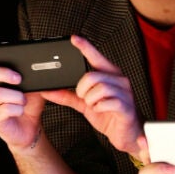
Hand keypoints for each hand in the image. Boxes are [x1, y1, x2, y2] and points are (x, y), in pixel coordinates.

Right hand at [0, 37, 45, 152]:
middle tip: (19, 78)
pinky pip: (4, 110)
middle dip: (3, 73)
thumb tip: (42, 64)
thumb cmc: (30, 103)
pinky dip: (18, 109)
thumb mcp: (34, 85)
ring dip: (17, 96)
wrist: (31, 128)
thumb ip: (34, 74)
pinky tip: (21, 111)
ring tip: (24, 100)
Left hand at [43, 35, 141, 156]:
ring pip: (99, 88)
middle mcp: (119, 80)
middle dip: (82, 89)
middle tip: (83, 98)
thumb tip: (48, 90)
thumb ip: (67, 96)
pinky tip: (101, 111)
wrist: (127, 135)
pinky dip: (99, 108)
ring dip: (90, 100)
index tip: (73, 38)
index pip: (96, 57)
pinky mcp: (126, 106)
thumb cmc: (108, 115)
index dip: (85, 47)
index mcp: (109, 75)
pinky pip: (107, 102)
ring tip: (93, 106)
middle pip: (92, 75)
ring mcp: (125, 93)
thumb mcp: (84, 104)